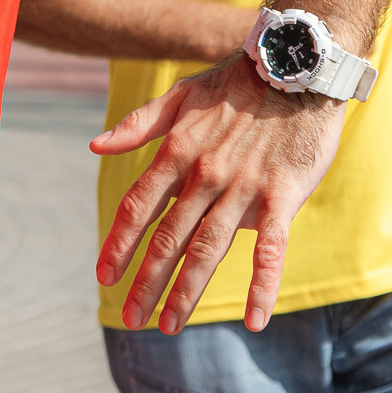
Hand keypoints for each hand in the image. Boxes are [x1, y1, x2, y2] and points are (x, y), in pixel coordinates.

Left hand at [90, 55, 344, 333]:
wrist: (297, 67)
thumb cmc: (238, 84)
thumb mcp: (181, 95)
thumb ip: (139, 124)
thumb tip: (95, 145)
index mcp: (179, 152)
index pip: (139, 206)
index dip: (119, 243)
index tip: (104, 275)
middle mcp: (205, 174)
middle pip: (169, 238)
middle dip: (146, 281)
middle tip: (131, 317)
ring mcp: (243, 187)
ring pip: (209, 248)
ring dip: (187, 291)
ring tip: (169, 325)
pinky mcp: (282, 195)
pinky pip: (270, 249)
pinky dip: (262, 285)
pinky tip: (254, 320)